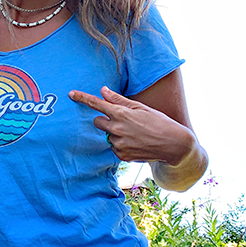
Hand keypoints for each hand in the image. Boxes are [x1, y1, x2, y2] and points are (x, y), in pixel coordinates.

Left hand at [68, 86, 194, 165]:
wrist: (174, 144)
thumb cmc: (159, 122)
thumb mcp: (140, 107)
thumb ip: (119, 100)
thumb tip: (103, 91)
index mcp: (122, 114)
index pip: (97, 104)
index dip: (83, 98)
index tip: (71, 94)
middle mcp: (117, 129)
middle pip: (97, 122)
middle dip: (105, 120)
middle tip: (122, 121)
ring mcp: (119, 143)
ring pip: (107, 135)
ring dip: (115, 133)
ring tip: (134, 133)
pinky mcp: (122, 155)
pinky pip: (113, 147)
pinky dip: (121, 144)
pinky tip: (135, 142)